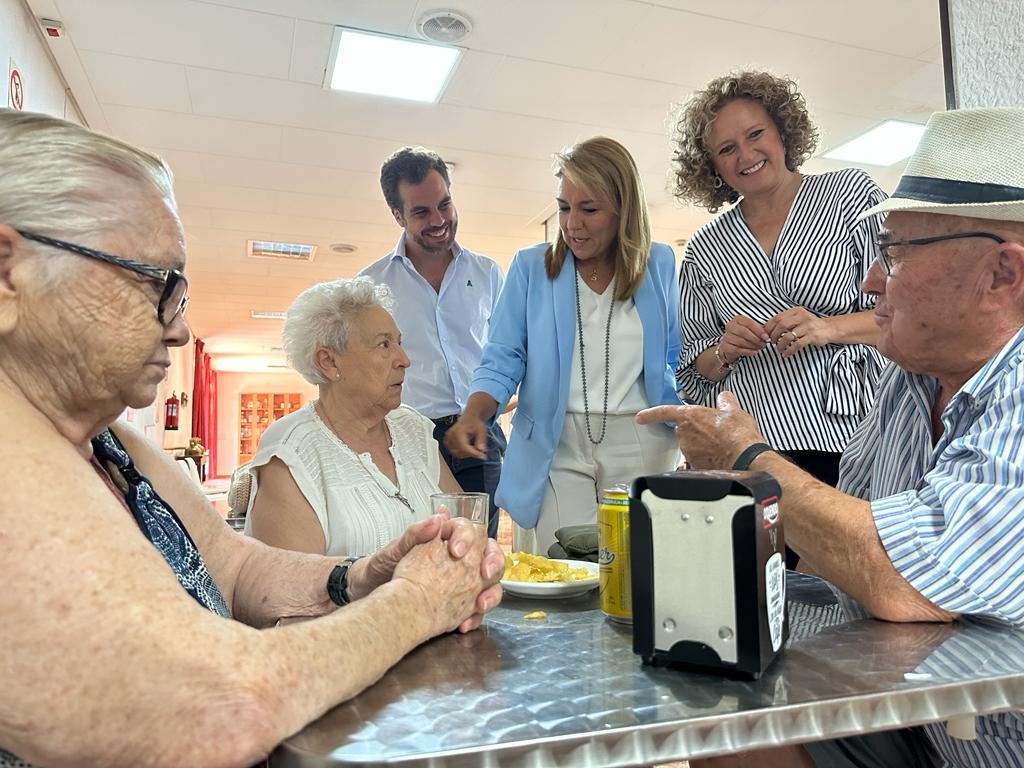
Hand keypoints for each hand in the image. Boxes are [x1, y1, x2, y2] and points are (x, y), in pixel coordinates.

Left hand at [392, 520, 502, 634]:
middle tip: (483, 573)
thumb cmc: (383, 565)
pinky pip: (476, 608)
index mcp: (445, 539)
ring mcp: (461, 581)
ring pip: (490, 582)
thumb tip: (438, 518)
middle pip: (489, 554)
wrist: (371, 591)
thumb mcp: (395, 549)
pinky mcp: (459, 602)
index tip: (456, 550)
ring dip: (491, 593)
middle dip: (493, 562)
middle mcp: (459, 558)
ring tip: (479, 604)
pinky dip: (475, 617)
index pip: (470, 530)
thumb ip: (416, 533)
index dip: (468, 537)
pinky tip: (464, 623)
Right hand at [444, 414, 487, 458]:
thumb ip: (481, 440)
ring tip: (474, 449)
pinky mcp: (447, 441)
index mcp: (458, 431)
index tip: (483, 456)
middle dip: (471, 454)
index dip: (474, 454)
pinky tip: (467, 449)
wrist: (469, 418)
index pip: (464, 447)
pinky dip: (461, 453)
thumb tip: (482, 450)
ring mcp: (447, 439)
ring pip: (456, 453)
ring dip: (466, 454)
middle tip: (481, 452)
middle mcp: (451, 435)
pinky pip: (453, 452)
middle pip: (460, 452)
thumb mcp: (481, 430)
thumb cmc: (475, 423)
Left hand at [636, 393, 764, 468]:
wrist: (746, 458)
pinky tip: (719, 455)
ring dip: (701, 444)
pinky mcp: (694, 465)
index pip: (664, 412)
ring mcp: (688, 451)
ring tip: (721, 444)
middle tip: (715, 431)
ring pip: (691, 445)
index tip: (640, 418)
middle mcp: (685, 434)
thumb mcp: (734, 411)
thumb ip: (725, 402)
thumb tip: (724, 398)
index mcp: (690, 416)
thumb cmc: (738, 434)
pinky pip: (697, 458)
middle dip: (696, 430)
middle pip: (684, 430)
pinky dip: (705, 457)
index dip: (650, 414)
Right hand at [718, 315, 770, 362]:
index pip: (749, 323)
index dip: (759, 330)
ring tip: (760, 348)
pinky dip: (748, 351)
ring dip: (753, 346)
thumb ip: (759, 331)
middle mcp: (730, 326)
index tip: (766, 337)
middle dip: (756, 339)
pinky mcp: (725, 346)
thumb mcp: (751, 330)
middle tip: (764, 344)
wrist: (731, 347)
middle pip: (744, 332)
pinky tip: (754, 352)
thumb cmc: (744, 337)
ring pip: (741, 341)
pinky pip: (738, 349)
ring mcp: (726, 336)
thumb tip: (767, 336)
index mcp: (737, 319)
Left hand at [764, 307, 832, 358]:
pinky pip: (797, 345)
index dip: (769, 327)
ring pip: (788, 336)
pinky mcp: (812, 337)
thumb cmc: (809, 325)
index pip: (777, 317)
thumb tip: (767, 328)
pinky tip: (786, 354)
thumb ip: (785, 321)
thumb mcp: (798, 318)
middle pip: (781, 325)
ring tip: (779, 349)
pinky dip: (789, 351)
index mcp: (796, 311)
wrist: (829, 329)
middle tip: (772, 342)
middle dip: (773, 335)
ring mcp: (808, 327)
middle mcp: (802, 317)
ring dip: (780, 344)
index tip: (766, 335)